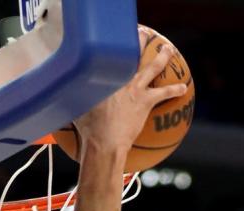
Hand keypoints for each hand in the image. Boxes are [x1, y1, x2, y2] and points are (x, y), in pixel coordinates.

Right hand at [74, 34, 187, 158]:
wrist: (104, 142)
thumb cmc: (87, 129)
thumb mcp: (75, 107)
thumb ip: (74, 97)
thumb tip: (60, 95)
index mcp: (104, 76)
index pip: (110, 54)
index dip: (114, 45)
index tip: (116, 39)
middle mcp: (121, 78)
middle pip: (132, 52)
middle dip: (139, 40)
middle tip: (143, 34)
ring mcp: (135, 89)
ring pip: (152, 67)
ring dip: (162, 57)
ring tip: (168, 49)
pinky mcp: (145, 102)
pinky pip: (163, 93)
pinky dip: (174, 90)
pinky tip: (183, 88)